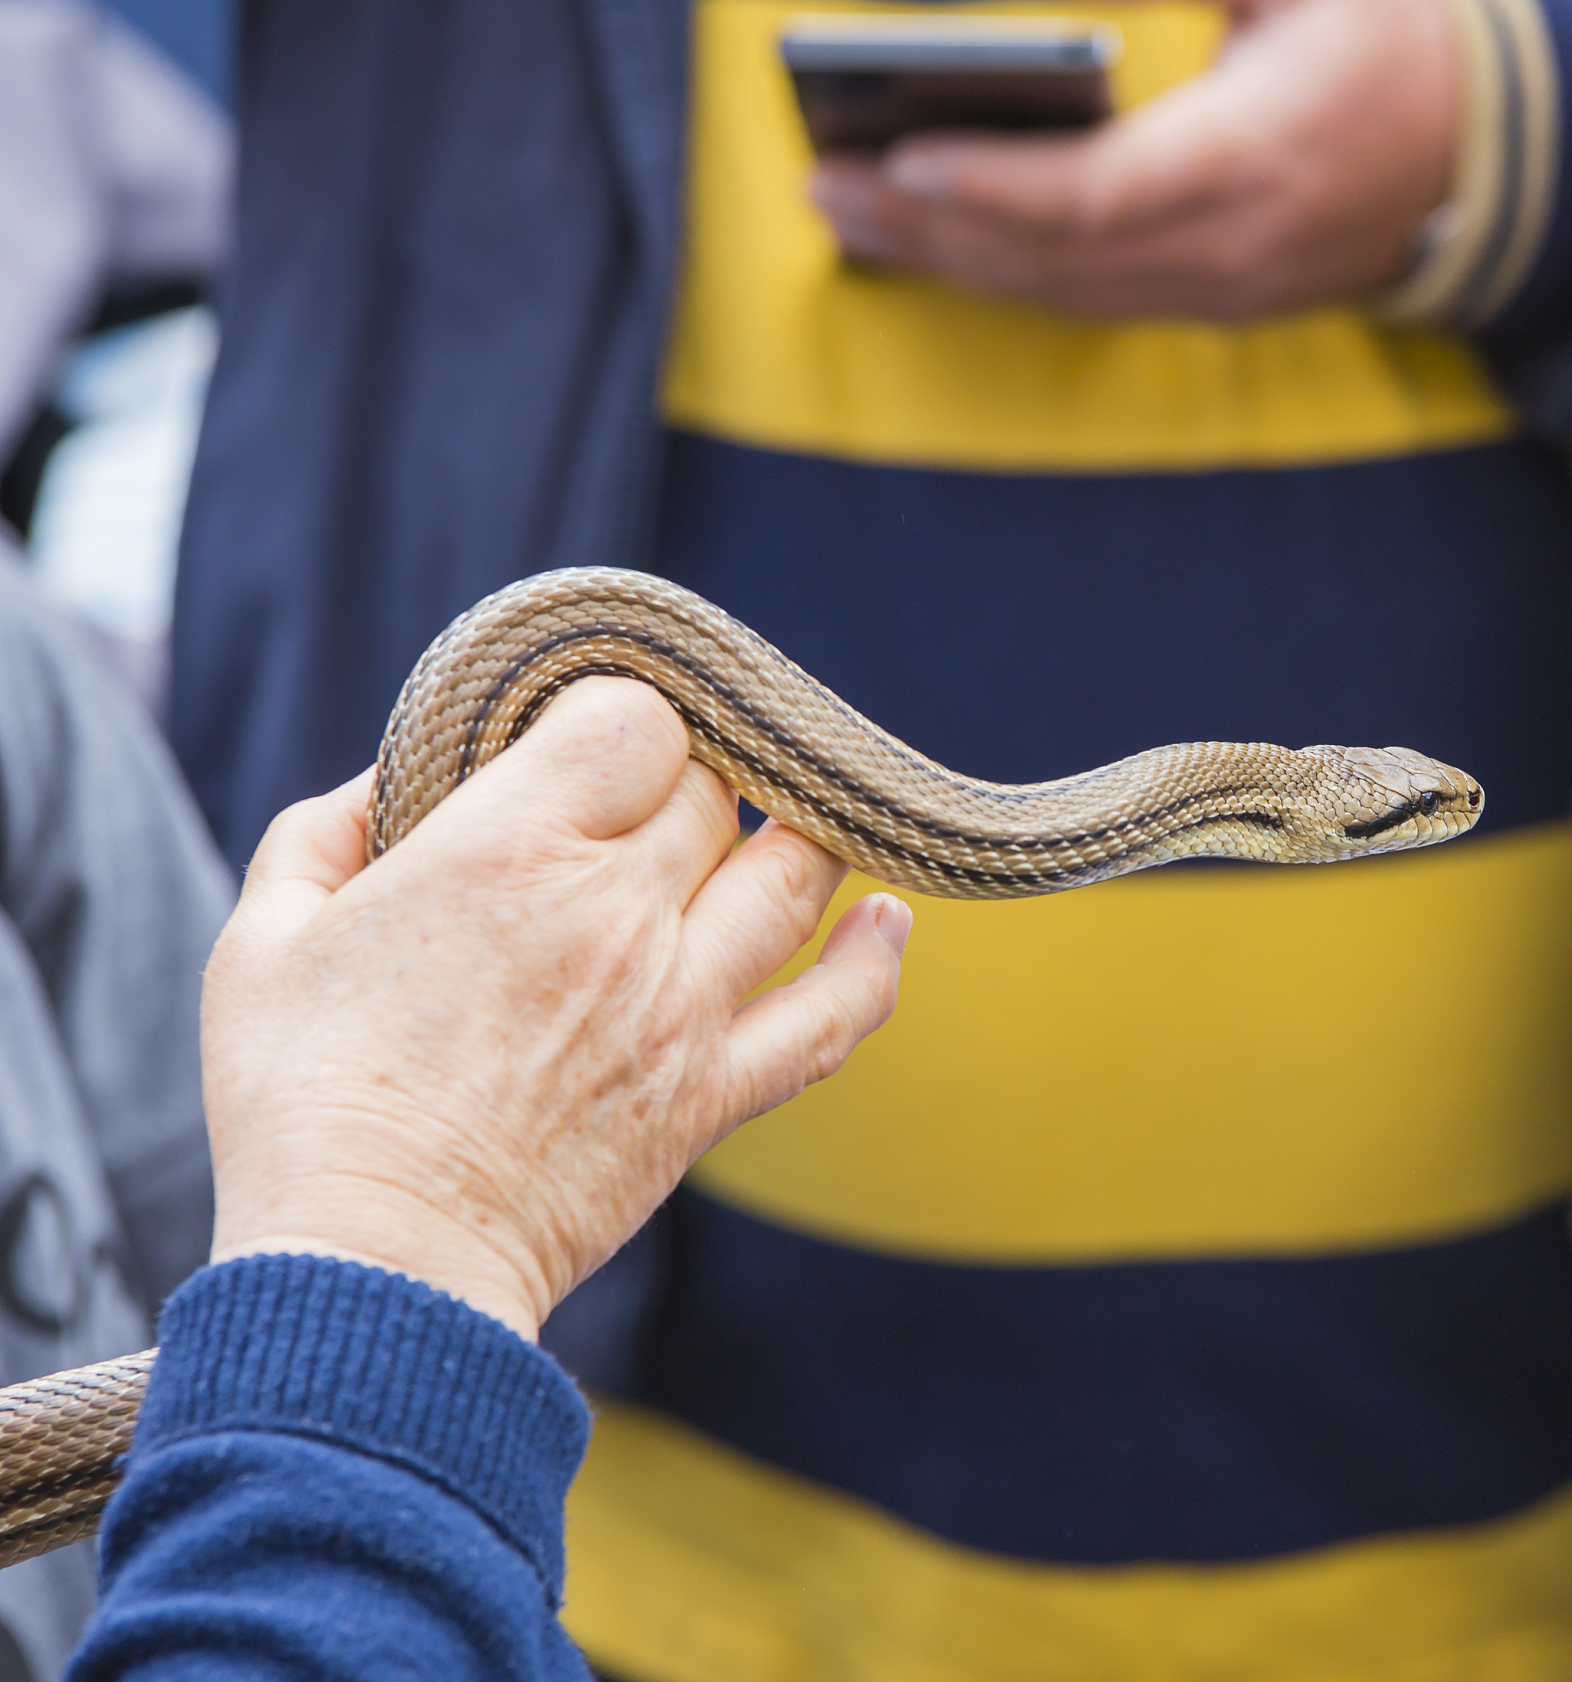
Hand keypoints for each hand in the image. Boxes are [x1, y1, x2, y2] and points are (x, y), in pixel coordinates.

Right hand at [201, 678, 909, 1340]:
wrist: (374, 1271)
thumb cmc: (303, 1103)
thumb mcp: (266, 939)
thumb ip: (328, 833)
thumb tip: (386, 784)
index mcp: (509, 851)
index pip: (633, 722)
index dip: (617, 718)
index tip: (586, 746)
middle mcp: (617, 914)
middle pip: (710, 796)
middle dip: (679, 786)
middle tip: (641, 812)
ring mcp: (681, 1005)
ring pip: (793, 877)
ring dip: (793, 839)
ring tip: (778, 828)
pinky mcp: (712, 1094)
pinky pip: (832, 1016)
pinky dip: (872, 963)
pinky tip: (887, 920)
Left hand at [808, 0, 1459, 319]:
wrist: (1501, 148)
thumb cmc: (1401, 31)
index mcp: (1254, 155)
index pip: (1096, 196)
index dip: (991, 187)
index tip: (898, 159)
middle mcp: (1231, 247)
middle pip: (1052, 259)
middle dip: (929, 230)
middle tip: (822, 187)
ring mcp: (1224, 291)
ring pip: (1062, 293)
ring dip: (950, 262)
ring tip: (848, 217)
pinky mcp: (1219, 305)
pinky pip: (1092, 303)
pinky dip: (1007, 276)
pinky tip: (940, 247)